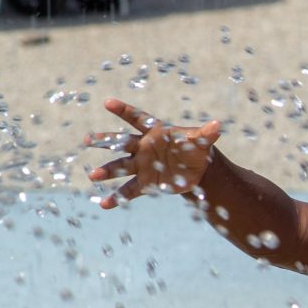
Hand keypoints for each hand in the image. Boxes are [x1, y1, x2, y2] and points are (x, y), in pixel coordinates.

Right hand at [85, 98, 220, 208]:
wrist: (196, 171)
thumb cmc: (195, 149)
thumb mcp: (201, 142)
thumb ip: (206, 134)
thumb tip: (218, 126)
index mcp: (154, 132)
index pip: (137, 119)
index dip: (124, 110)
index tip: (108, 103)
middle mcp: (143, 148)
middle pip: (121, 143)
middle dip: (106, 141)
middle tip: (89, 140)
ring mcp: (141, 166)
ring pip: (121, 167)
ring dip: (108, 171)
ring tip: (94, 175)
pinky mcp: (145, 183)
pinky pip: (129, 191)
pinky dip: (117, 198)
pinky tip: (105, 204)